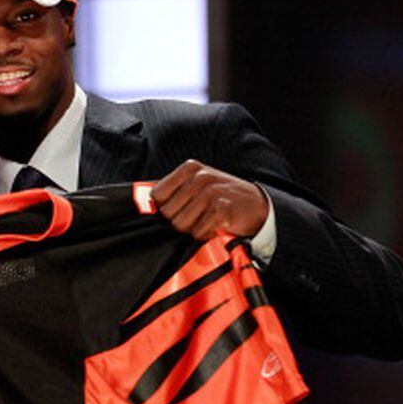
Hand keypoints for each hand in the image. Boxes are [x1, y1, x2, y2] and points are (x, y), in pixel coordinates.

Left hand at [150, 160, 268, 240]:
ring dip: (193, 230)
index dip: (165, 208)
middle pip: (167, 213)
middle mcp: (199, 177)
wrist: (258, 206)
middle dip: (179, 221)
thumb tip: (144, 204)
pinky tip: (215, 226)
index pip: (157, 195)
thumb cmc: (223, 197)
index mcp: (189, 168)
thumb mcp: (198, 185)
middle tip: (197, 217)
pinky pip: (197, 232)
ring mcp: (211, 192)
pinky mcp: (221, 209)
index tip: (179, 209)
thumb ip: (173, 191)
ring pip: (180, 224)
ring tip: (206, 221)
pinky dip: (205, 235)